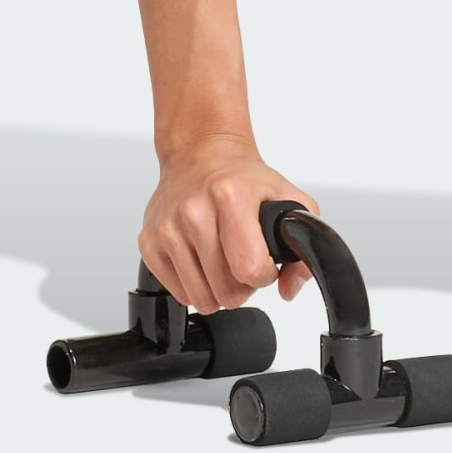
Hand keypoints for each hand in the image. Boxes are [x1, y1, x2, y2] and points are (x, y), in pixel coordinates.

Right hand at [139, 133, 315, 309]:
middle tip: (241, 258)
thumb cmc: (242, 178)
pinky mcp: (149, 241)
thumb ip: (302, 247)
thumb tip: (289, 287)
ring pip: (201, 298)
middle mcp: (193, 210)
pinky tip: (200, 258)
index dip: (264, 274)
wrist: (201, 154)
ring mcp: (168, 227)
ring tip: (221, 259)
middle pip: (226, 292)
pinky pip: (178, 293)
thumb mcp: (287, 200)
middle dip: (242, 285)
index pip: (250, 269)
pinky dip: (193, 285)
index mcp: (229, 196)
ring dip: (217, 288)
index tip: (263, 260)